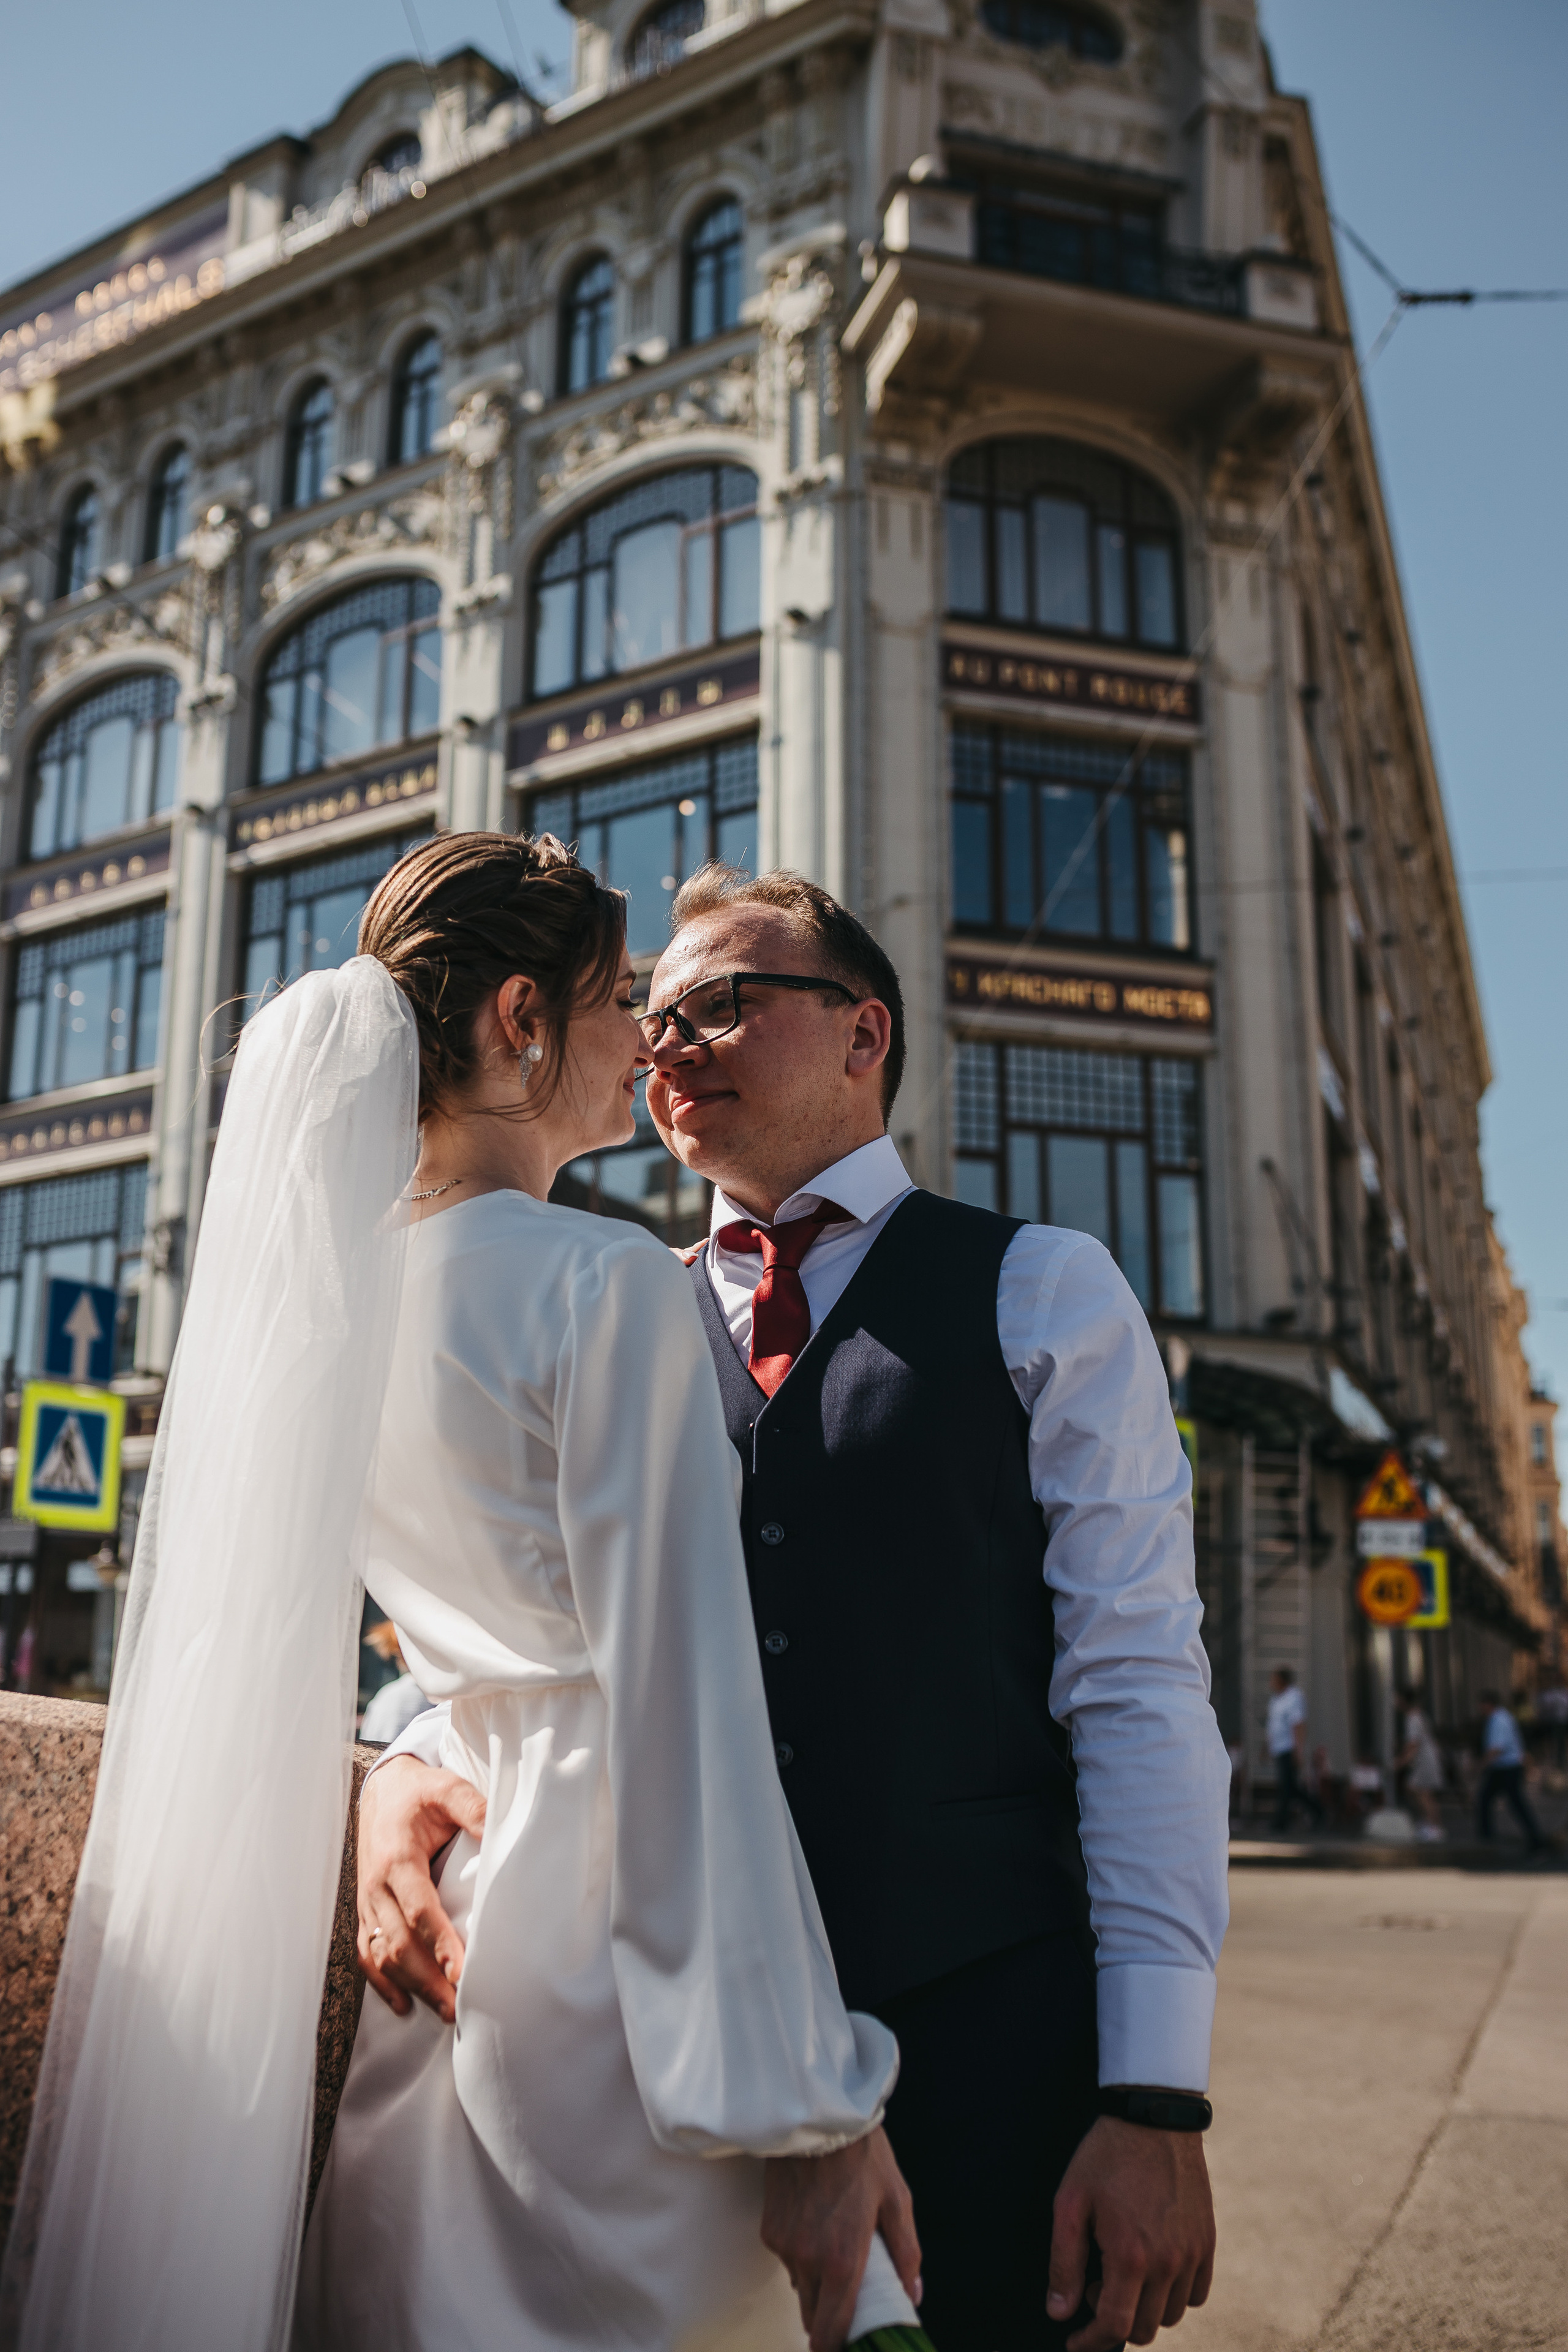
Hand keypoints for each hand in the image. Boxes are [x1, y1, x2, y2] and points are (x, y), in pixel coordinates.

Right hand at [356, 1754, 486, 2024]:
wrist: (382, 1790)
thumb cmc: (419, 1793)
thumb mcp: (448, 1789)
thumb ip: (474, 1808)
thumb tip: (502, 1831)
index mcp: (397, 1859)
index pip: (419, 1909)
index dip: (439, 1942)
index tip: (460, 1970)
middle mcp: (377, 1886)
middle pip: (400, 1942)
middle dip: (428, 1978)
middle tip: (458, 2007)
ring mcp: (368, 1902)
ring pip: (383, 1954)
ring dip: (411, 1986)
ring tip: (443, 2011)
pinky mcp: (366, 1911)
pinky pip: (367, 1953)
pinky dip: (382, 1982)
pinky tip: (403, 2004)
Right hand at [761, 2126, 920, 2351]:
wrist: (817, 2113)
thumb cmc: (863, 2153)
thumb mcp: (897, 2200)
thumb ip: (906, 2254)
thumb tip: (913, 2294)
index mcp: (843, 2261)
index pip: (832, 2331)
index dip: (837, 2348)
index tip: (847, 2348)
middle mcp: (809, 2261)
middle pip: (814, 2317)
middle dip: (830, 2319)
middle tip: (851, 2301)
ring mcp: (785, 2246)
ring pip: (801, 2286)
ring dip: (817, 2284)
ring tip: (837, 2251)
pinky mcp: (769, 2229)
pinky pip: (788, 2259)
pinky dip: (802, 2256)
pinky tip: (818, 2227)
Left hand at [1048, 2117, 1214, 2349]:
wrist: (1154, 2116)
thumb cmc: (1105, 2156)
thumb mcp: (1070, 2203)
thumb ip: (1064, 2263)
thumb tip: (1060, 2313)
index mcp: (1130, 2255)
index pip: (1115, 2326)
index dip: (1091, 2342)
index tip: (1074, 2341)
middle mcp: (1168, 2262)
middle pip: (1144, 2328)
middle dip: (1114, 2321)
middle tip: (1096, 2286)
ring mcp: (1193, 2253)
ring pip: (1171, 2315)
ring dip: (1144, 2308)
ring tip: (1124, 2272)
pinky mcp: (1208, 2241)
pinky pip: (1197, 2293)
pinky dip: (1175, 2294)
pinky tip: (1154, 2268)